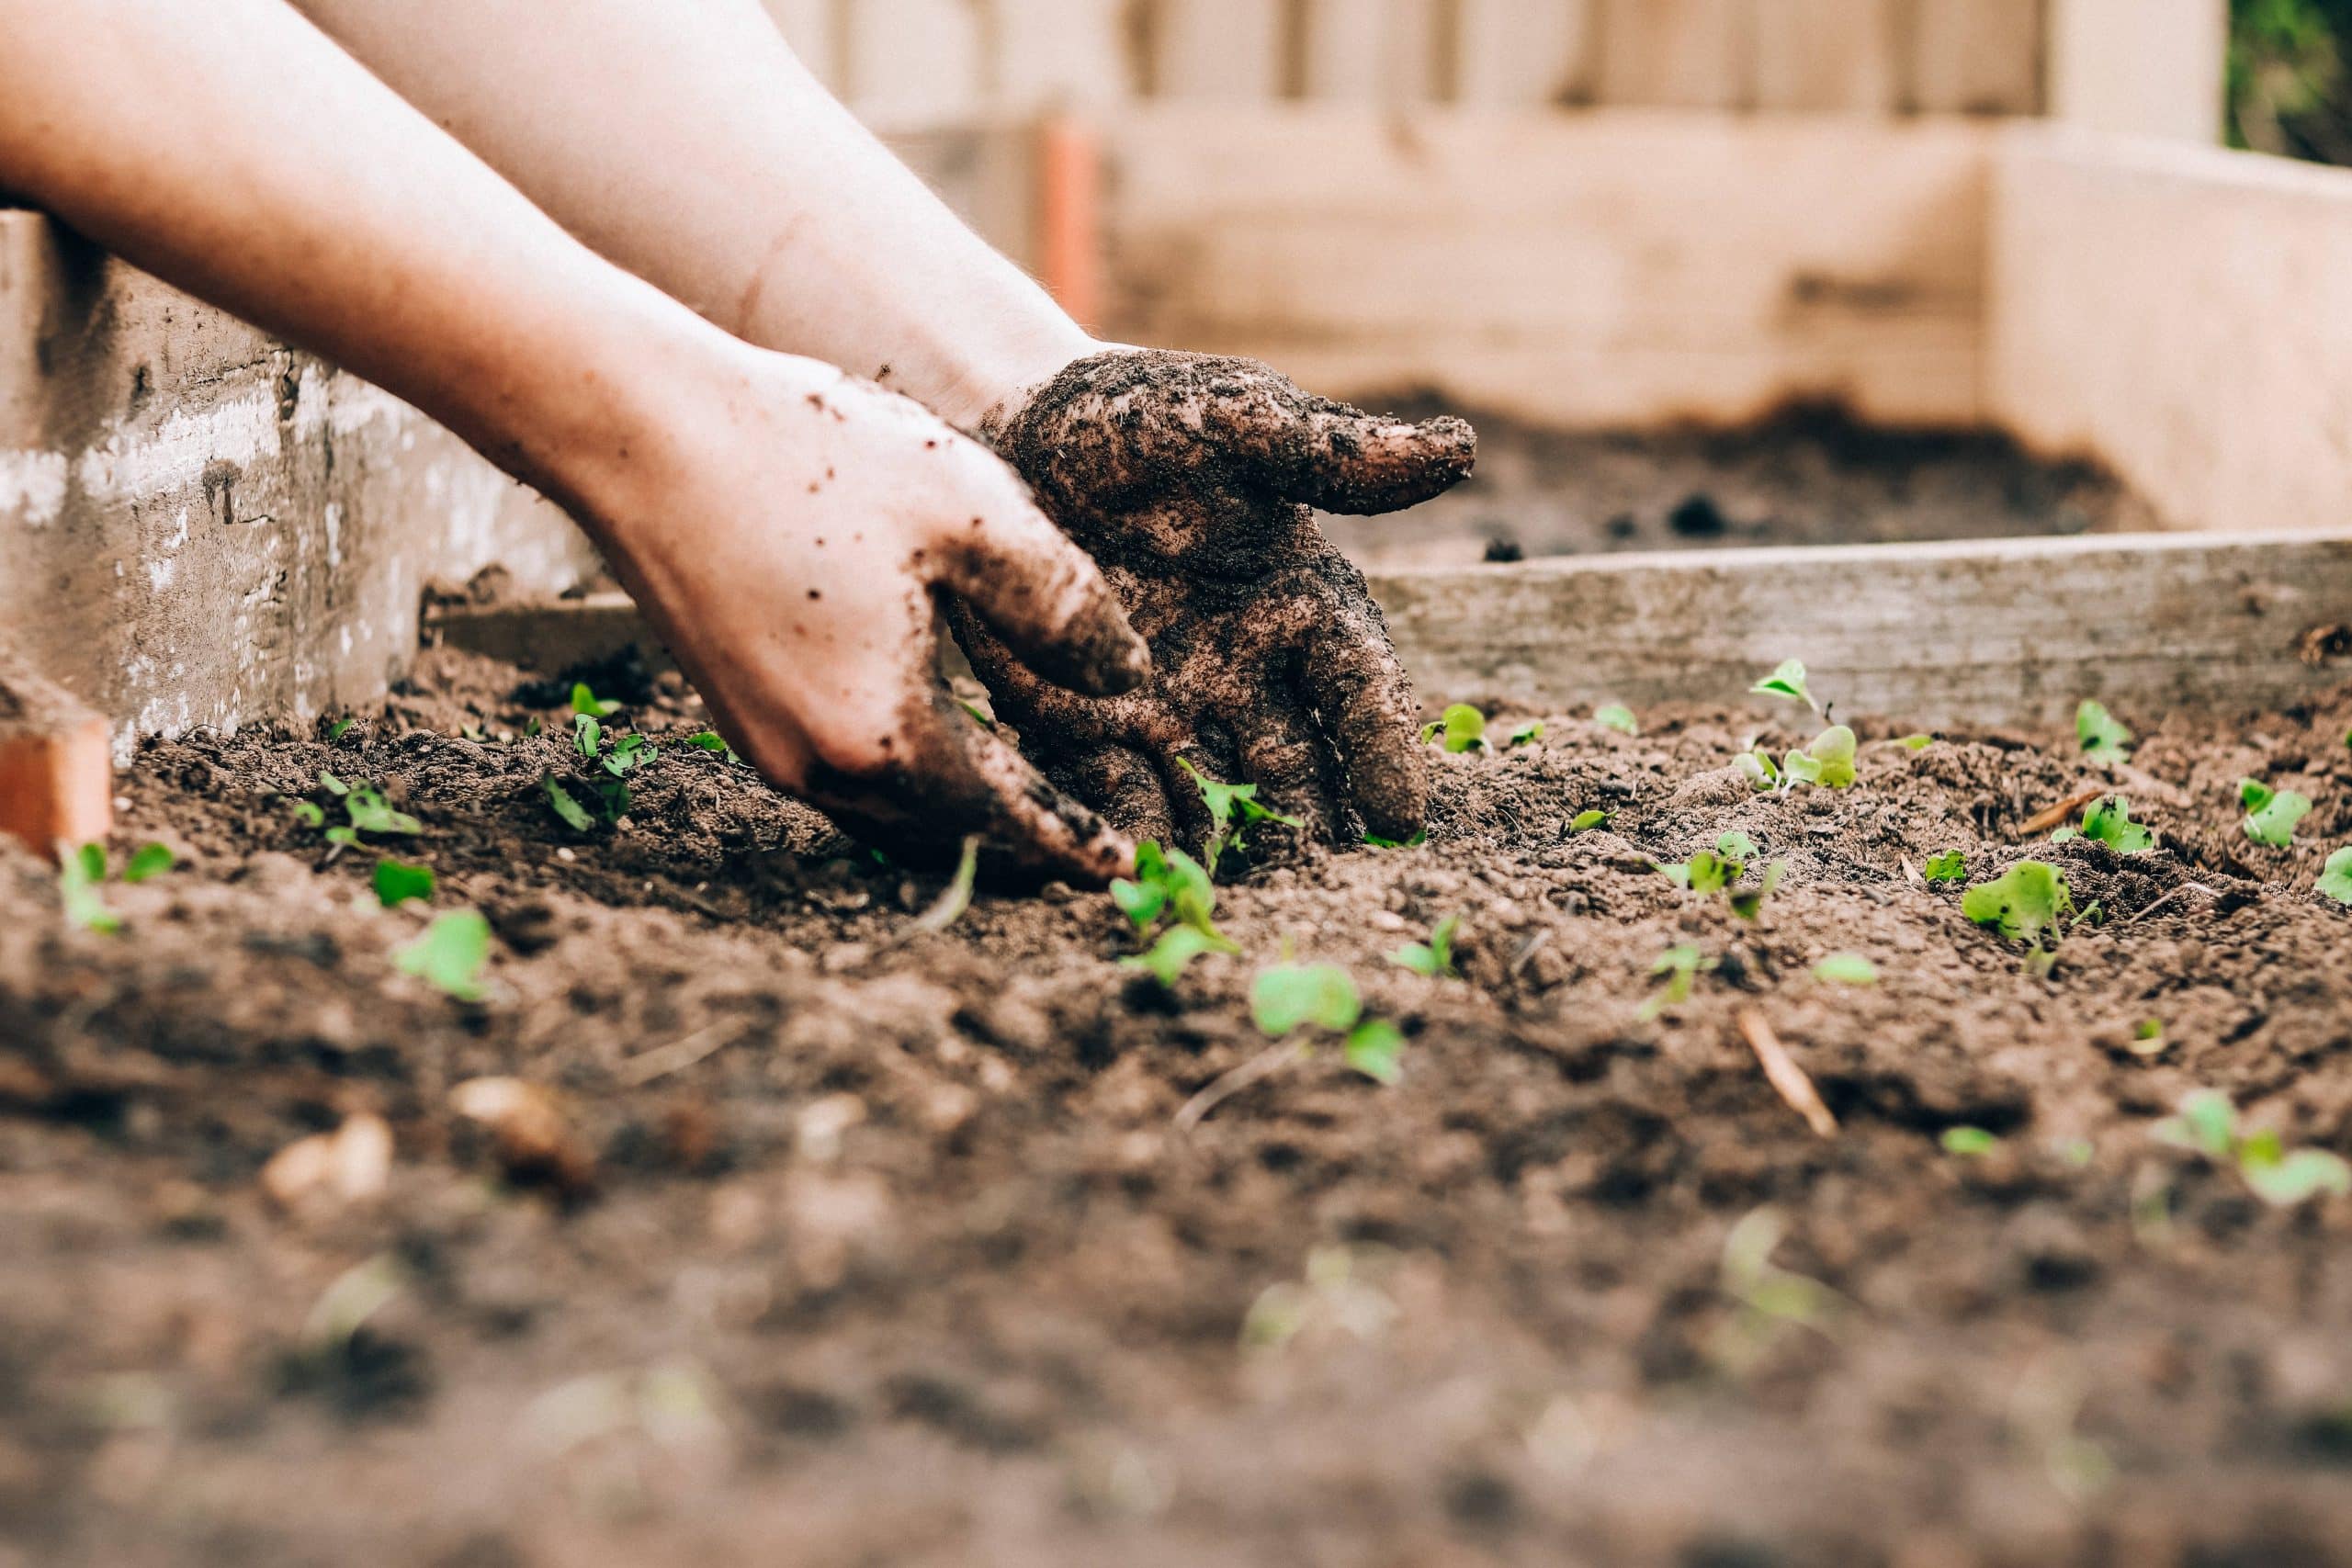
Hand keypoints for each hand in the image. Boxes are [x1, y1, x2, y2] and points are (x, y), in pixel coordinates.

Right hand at [576, 345, 1149, 881]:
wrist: (642, 430)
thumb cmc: (811, 457)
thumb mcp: (974, 513)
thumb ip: (1065, 607)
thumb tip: (1129, 680)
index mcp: (886, 734)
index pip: (1007, 819)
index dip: (1073, 843)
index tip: (1124, 870)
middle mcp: (818, 767)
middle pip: (947, 838)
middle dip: (1023, 849)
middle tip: (1089, 852)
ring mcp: (768, 747)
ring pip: (891, 818)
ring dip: (963, 822)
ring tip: (1028, 810)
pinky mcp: (738, 715)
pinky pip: (846, 781)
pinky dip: (908, 785)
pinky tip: (940, 749)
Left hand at [952, 349, 1475, 851]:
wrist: (1010, 428)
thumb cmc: (1140, 417)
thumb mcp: (1233, 420)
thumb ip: (1329, 451)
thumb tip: (1459, 449)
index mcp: (1302, 603)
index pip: (1359, 686)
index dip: (1383, 747)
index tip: (1403, 814)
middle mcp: (1247, 672)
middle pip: (1296, 766)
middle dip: (1311, 827)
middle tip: (1323, 888)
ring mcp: (1168, 709)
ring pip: (1213, 797)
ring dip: (1226, 850)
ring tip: (1235, 904)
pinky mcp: (1086, 728)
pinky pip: (1114, 793)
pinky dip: (1129, 834)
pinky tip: (1134, 875)